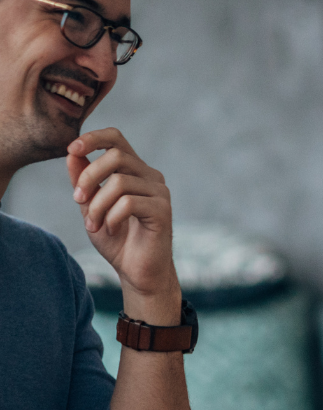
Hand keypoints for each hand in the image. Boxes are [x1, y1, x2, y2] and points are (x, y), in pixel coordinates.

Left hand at [68, 128, 177, 321]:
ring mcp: (160, 193)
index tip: (72, 149)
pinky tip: (111, 229)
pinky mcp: (163, 211)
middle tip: (77, 200)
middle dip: (89, 177)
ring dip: (98, 205)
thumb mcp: (91, 206)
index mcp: (134, 171)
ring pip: (120, 182)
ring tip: (94, 224)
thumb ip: (83, 180)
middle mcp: (151, 177)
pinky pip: (129, 203)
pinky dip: (111, 217)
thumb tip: (73, 153)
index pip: (116, 139)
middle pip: (116, 156)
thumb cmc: (117, 240)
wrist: (137, 271)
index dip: (93, 138)